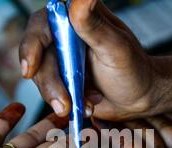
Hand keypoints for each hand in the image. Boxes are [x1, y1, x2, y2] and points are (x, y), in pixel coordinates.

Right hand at [19, 0, 166, 120]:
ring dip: (58, 96)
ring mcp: (62, 59)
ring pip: (41, 77)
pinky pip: (49, 93)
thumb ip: (93, 24)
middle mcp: (65, 36)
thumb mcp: (115, 47)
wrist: (141, 99)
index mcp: (76, 18)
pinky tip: (87, 105)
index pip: (42, 24)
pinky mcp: (62, 80)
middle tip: (64, 104)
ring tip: (84, 106)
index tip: (30, 70)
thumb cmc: (134, 69)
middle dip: (48, 83)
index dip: (31, 46)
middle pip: (37, 55)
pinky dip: (65, 103)